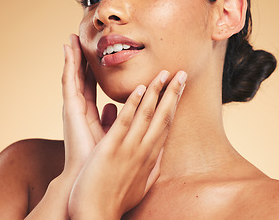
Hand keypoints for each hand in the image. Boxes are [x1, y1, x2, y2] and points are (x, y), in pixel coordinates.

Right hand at [62, 34, 115, 175]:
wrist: (92, 178)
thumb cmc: (104, 161)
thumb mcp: (113, 136)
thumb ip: (113, 121)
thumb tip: (115, 107)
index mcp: (90, 116)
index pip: (91, 88)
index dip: (92, 72)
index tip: (95, 57)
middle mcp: (80, 110)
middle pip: (81, 79)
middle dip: (81, 60)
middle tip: (81, 40)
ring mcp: (73, 109)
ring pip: (74, 76)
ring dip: (73, 56)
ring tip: (72, 37)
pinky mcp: (70, 109)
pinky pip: (69, 81)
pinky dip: (69, 64)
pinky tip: (68, 47)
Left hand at [68, 70, 186, 219]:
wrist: (97, 215)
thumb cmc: (116, 200)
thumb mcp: (140, 185)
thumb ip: (151, 168)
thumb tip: (159, 156)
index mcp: (149, 158)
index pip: (165, 127)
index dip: (174, 107)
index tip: (180, 91)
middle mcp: (144, 151)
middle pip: (163, 117)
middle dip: (173, 94)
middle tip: (182, 74)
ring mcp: (129, 149)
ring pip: (147, 115)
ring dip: (157, 92)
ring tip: (164, 73)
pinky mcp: (111, 149)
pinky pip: (124, 122)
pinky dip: (133, 104)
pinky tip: (140, 88)